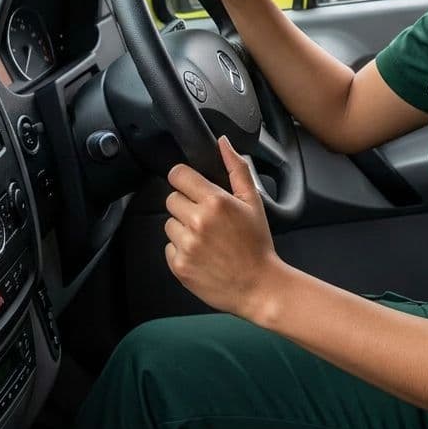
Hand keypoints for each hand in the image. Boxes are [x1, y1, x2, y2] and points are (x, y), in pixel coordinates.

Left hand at [164, 135, 286, 321]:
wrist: (258, 285)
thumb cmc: (257, 243)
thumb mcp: (253, 201)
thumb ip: (236, 168)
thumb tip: (223, 142)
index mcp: (215, 202)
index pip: (178, 175)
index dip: (184, 178)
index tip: (191, 185)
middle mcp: (197, 222)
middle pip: (171, 199)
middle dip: (186, 204)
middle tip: (205, 217)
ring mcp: (186, 245)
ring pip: (169, 223)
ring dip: (182, 228)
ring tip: (206, 238)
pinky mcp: (179, 266)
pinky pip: (168, 247)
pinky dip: (181, 250)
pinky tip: (201, 253)